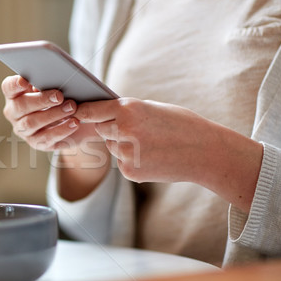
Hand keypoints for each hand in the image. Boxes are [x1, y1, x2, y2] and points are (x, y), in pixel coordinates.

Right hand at [1, 75, 81, 151]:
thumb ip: (46, 83)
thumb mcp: (53, 87)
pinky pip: (46, 138)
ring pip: (31, 123)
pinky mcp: (36, 143)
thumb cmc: (60, 97)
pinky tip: (74, 122)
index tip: (24, 81)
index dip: (15, 84)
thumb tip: (44, 83)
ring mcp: (23, 130)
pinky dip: (61, 129)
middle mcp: (14, 113)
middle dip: (40, 100)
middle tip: (59, 96)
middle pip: (20, 106)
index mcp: (15, 95)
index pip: (9, 87)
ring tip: (71, 107)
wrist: (76, 119)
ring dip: (52, 115)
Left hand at [75, 97, 262, 210]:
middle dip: (111, 128)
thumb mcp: (153, 108)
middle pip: (101, 129)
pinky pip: (122, 162)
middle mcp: (123, 130)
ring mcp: (125, 153)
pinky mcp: (129, 171)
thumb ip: (127, 111)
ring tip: (150, 143)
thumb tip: (103, 113)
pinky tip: (154, 157)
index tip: (75, 112)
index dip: (84, 111)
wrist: (205, 153)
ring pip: (112, 146)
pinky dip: (133, 160)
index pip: (92, 110)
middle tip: (133, 129)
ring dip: (123, 144)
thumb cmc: (182, 125)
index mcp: (128, 109)